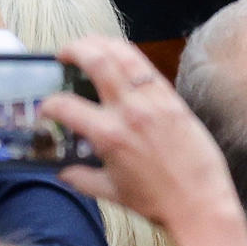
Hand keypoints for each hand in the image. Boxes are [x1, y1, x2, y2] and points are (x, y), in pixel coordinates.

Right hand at [44, 29, 246, 241]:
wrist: (200, 202)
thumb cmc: (156, 202)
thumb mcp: (111, 192)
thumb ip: (82, 179)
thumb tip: (62, 171)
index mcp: (109, 136)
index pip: (65, 106)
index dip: (48, 105)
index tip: (45, 108)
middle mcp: (130, 111)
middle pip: (96, 61)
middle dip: (74, 50)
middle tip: (63, 54)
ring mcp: (154, 100)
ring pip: (123, 54)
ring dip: (101, 43)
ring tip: (88, 45)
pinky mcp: (173, 98)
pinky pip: (146, 66)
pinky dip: (128, 55)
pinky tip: (119, 56)